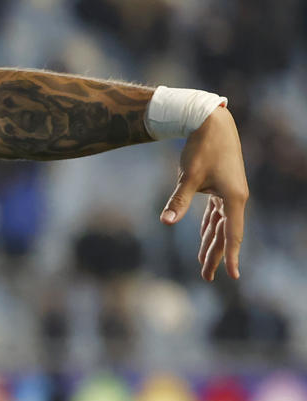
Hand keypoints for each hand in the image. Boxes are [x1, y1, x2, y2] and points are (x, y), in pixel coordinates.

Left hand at [160, 106, 247, 280]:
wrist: (210, 123)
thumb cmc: (202, 148)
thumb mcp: (188, 176)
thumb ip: (178, 200)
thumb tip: (165, 221)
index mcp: (233, 198)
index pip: (232, 234)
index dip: (230, 255)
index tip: (232, 275)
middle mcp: (236, 198)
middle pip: (225, 233)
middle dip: (215, 255)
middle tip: (205, 277)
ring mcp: (229, 193)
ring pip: (220, 224)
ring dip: (211, 242)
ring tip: (203, 263)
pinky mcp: (221, 187)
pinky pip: (216, 213)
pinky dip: (209, 226)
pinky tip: (204, 237)